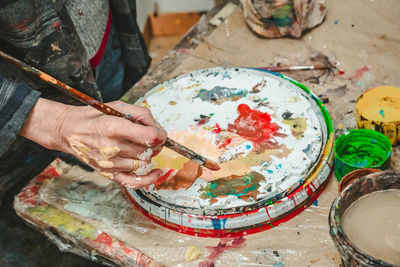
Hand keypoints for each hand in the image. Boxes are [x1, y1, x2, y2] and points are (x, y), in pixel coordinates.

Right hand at [20, 98, 166, 187]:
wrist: (69, 131)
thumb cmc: (94, 117)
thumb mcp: (118, 106)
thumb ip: (141, 114)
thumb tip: (158, 129)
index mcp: (114, 127)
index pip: (150, 137)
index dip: (160, 134)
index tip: (159, 133)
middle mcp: (112, 147)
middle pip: (148, 151)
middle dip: (154, 144)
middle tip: (149, 137)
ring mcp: (109, 164)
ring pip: (143, 164)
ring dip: (148, 156)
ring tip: (140, 146)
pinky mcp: (108, 174)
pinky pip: (134, 182)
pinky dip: (148, 179)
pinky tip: (155, 172)